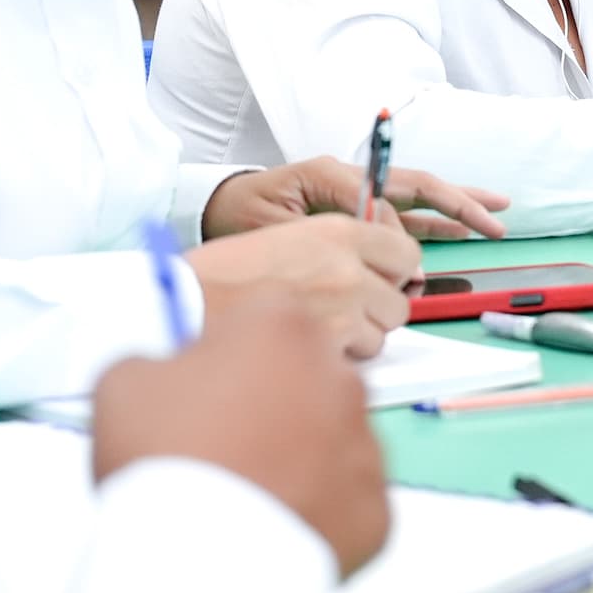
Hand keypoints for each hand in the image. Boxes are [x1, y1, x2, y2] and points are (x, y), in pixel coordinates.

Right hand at [92, 313, 389, 576]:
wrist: (199, 562)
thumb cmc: (161, 455)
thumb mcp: (124, 380)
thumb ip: (160, 360)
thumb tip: (178, 375)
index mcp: (283, 326)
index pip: (264, 318)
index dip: (229, 352)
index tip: (200, 391)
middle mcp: (341, 377)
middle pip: (306, 378)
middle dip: (273, 403)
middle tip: (224, 447)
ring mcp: (367, 448)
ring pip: (333, 440)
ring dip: (301, 456)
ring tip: (249, 496)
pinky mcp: (378, 512)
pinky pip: (347, 502)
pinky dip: (320, 513)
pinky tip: (276, 530)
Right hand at [183, 213, 418, 362]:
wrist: (187, 302)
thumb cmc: (222, 274)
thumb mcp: (286, 236)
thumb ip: (336, 251)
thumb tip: (372, 275)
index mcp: (337, 231)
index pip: (405, 251)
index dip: (392, 272)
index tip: (376, 280)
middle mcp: (348, 266)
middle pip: (399, 299)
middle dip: (376, 310)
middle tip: (342, 313)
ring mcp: (343, 307)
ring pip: (382, 333)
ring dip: (358, 338)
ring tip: (315, 332)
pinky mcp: (330, 345)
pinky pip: (359, 360)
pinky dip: (339, 361)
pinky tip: (305, 349)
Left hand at [205, 156, 509, 244]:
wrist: (218, 209)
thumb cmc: (238, 216)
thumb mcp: (270, 225)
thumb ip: (314, 235)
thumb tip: (362, 249)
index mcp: (330, 175)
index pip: (382, 201)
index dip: (395, 236)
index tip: (399, 272)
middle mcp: (351, 179)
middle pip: (415, 185)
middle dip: (458, 201)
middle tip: (495, 217)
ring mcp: (358, 192)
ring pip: (418, 196)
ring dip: (458, 205)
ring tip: (497, 215)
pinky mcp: (358, 210)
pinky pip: (405, 214)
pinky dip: (435, 222)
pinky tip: (462, 230)